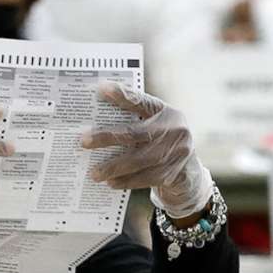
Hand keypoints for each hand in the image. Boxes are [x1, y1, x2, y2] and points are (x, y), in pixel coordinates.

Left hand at [79, 86, 211, 216]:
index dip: (122, 95)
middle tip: (84, 142)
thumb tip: (97, 118)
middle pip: (136, 133)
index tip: (102, 89)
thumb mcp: (154, 124)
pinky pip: (146, 179)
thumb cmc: (161, 142)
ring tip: (94, 173)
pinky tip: (111, 183)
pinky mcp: (174, 173)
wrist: (188, 170)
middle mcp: (174, 129)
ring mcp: (177, 152)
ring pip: (140, 160)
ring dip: (114, 167)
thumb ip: (135, 120)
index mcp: (165, 112)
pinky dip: (126, 181)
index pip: (141, 101)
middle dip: (108, 137)